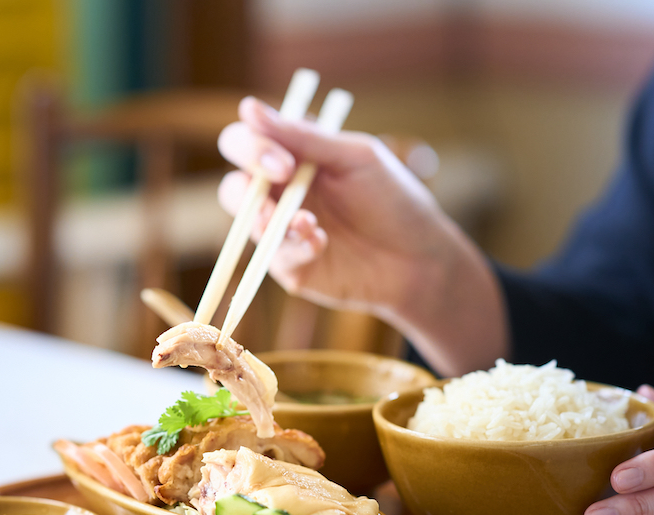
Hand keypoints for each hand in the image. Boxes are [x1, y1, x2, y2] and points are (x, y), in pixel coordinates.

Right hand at [216, 97, 507, 375]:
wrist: (420, 258)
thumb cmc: (392, 200)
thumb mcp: (353, 158)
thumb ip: (303, 136)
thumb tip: (248, 107)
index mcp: (291, 160)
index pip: (244, 144)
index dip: (252, 148)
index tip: (284, 161)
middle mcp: (280, 196)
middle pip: (233, 186)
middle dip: (249, 184)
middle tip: (284, 182)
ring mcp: (283, 235)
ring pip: (247, 223)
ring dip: (271, 220)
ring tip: (308, 222)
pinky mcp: (290, 268)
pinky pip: (273, 257)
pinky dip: (294, 247)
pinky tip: (321, 243)